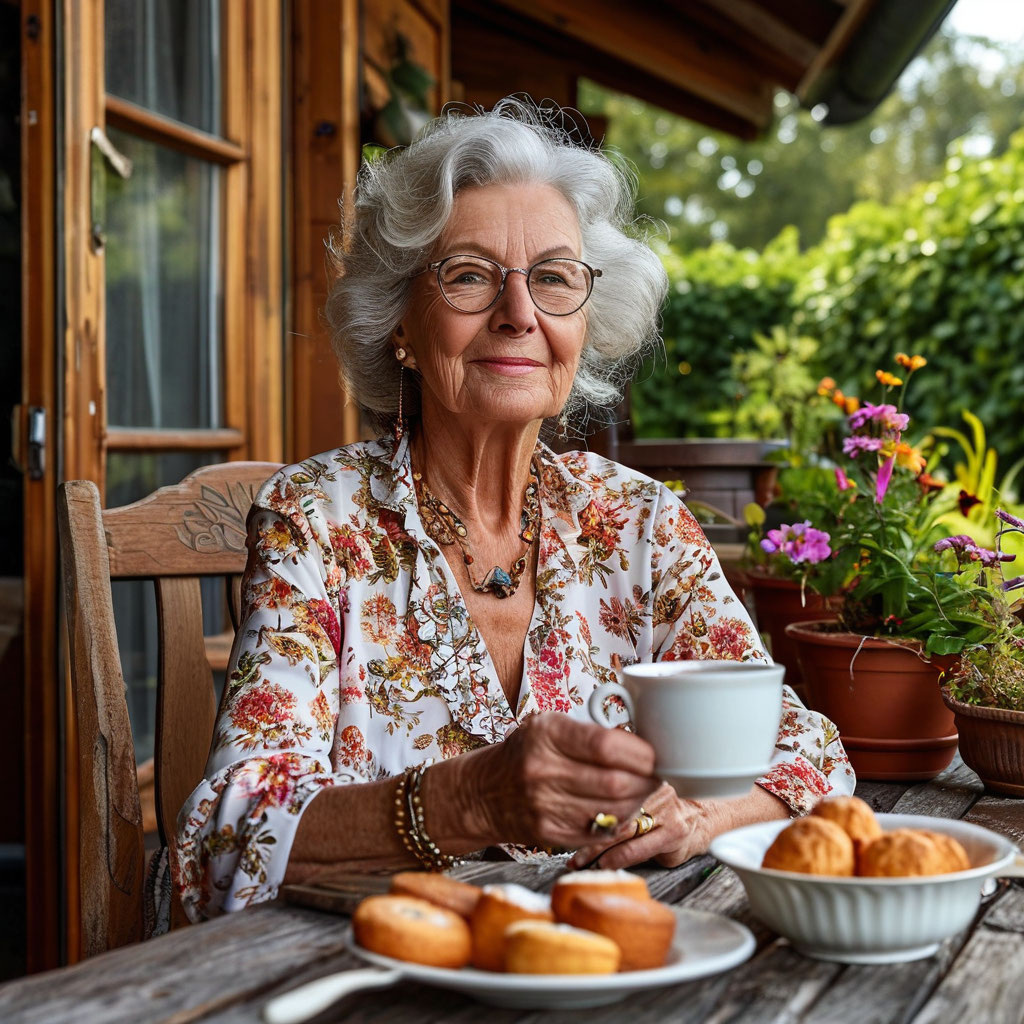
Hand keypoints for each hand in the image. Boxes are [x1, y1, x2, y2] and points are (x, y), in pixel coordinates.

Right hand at [466, 712, 659, 849]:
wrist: (482, 793)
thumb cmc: (526, 753)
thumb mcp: (548, 726)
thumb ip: (591, 732)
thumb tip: (644, 743)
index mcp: (546, 734)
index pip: (606, 746)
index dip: (640, 753)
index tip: (654, 754)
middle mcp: (542, 770)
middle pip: (615, 782)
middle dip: (646, 780)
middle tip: (657, 775)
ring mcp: (545, 806)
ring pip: (613, 811)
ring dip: (637, 802)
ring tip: (641, 790)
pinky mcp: (550, 835)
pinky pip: (600, 832)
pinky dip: (619, 821)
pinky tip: (620, 809)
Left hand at [568, 782, 710, 869]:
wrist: (703, 815)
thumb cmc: (662, 803)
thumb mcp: (639, 786)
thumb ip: (613, 784)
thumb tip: (569, 790)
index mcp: (639, 771)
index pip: (605, 784)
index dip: (580, 802)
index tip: (561, 817)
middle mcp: (652, 786)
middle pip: (609, 808)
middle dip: (583, 831)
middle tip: (564, 846)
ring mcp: (665, 809)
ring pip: (621, 830)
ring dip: (595, 849)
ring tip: (577, 862)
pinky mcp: (674, 833)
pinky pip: (639, 847)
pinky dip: (618, 857)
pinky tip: (605, 864)